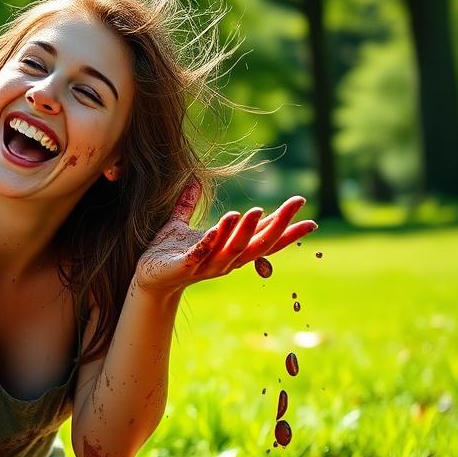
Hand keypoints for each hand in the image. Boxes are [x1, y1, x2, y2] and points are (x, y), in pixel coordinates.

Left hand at [134, 189, 316, 295]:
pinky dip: (212, 239)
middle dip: (278, 225)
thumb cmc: (166, 253)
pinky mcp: (185, 267)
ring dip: (244, 230)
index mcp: (230, 249)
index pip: (265, 239)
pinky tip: (222, 223)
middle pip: (258, 244)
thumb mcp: (179, 224)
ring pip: (232, 249)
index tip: (310, 218)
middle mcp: (225, 260)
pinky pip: (201, 253)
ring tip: (255, 210)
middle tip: (296, 204)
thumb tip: (192, 179)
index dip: (286, 229)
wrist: (146, 277)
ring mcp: (206, 265)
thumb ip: (188, 204)